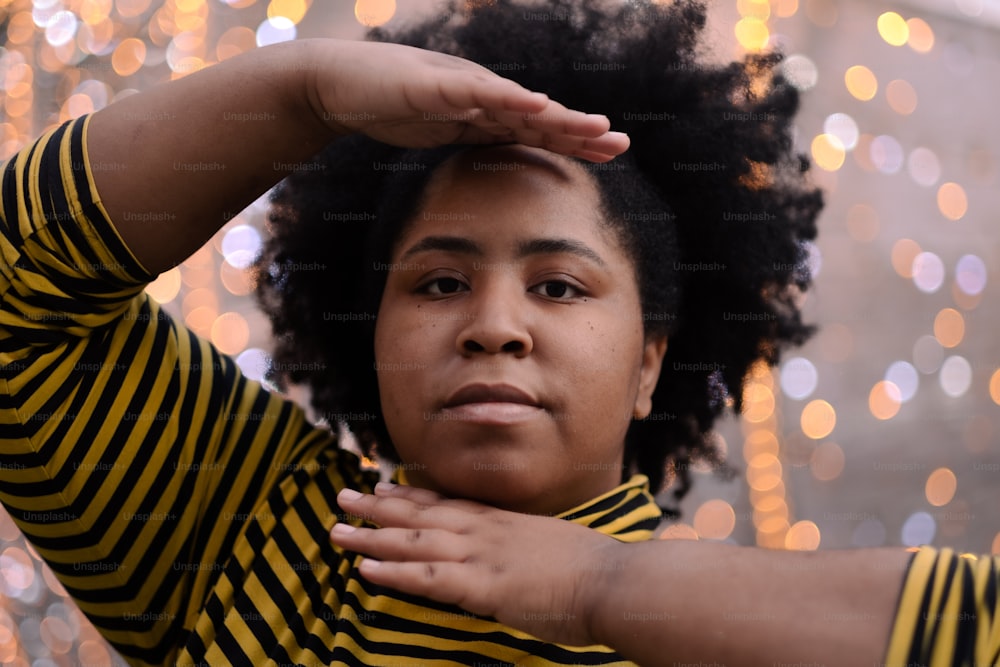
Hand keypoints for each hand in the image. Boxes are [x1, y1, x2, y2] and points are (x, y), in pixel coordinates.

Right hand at [309, 40, 628, 160]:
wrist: (336, 86)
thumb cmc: (387, 106)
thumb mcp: (440, 128)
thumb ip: (471, 136)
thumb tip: (498, 156)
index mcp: (484, 111)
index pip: (537, 129)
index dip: (573, 140)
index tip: (610, 152)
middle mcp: (481, 95)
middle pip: (538, 116)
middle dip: (580, 131)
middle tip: (621, 143)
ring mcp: (459, 88)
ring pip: (518, 104)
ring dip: (557, 116)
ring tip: (594, 126)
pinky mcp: (433, 86)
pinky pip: (476, 93)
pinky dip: (507, 98)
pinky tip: (536, 104)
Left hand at [330, 482, 624, 645]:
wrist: (613, 580)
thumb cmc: (592, 568)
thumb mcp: (552, 544)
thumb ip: (524, 545)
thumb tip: (514, 552)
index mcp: (502, 521)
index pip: (446, 503)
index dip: (410, 496)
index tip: (382, 488)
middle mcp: (485, 531)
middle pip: (421, 514)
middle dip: (378, 508)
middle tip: (342, 497)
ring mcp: (481, 555)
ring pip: (414, 542)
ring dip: (372, 537)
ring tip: (336, 532)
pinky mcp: (483, 586)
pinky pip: (428, 578)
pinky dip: (395, 573)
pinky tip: (366, 571)